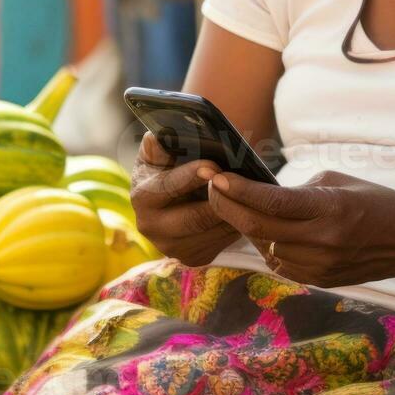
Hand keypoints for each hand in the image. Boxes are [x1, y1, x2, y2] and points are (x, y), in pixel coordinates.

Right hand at [131, 132, 238, 266]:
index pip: (168, 187)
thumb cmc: (167, 167)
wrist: (168, 200)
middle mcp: (153, 228)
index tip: (213, 166)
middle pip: (197, 217)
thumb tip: (156, 137)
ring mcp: (173, 248)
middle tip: (242, 182)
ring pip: (216, 230)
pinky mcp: (193, 258)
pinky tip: (245, 206)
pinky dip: (237, 223)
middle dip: (222, 198)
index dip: (191, 176)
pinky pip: (223, 241)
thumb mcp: (158, 153)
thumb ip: (157, 145)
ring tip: (251, 191)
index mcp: (143, 197)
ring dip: (236, 211)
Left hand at [206, 169, 394, 286]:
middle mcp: (322, 241)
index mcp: (329, 209)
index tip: (216, 177)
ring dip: (246, 226)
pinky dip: (267, 245)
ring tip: (236, 205)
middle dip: (227, 206)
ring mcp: (320, 266)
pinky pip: (279, 263)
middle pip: (258, 226)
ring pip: (264, 246)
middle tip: (212, 189)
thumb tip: (260, 194)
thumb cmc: (377, 202)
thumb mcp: (338, 181)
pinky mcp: (320, 281)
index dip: (237, 190)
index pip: (271, 201)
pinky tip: (265, 229)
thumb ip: (297, 190)